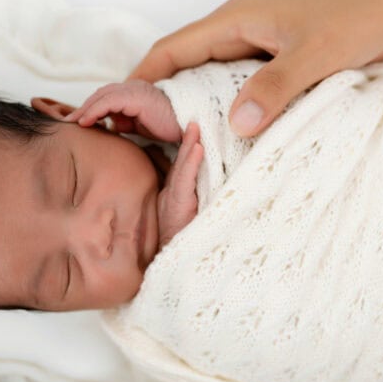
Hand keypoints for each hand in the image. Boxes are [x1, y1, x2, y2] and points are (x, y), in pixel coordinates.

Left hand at [65, 79, 181, 142]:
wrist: (188, 127)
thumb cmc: (168, 127)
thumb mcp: (139, 125)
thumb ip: (124, 122)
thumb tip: (109, 125)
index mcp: (133, 92)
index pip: (105, 98)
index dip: (89, 108)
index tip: (75, 121)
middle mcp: (133, 87)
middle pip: (100, 95)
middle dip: (82, 108)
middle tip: (66, 121)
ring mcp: (135, 90)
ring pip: (101, 96)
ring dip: (84, 109)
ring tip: (72, 122)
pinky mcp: (136, 97)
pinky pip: (109, 103)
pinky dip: (94, 112)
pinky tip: (85, 122)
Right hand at [128, 0, 382, 136]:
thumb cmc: (356, 21)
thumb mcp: (314, 57)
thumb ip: (275, 89)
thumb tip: (237, 124)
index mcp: (237, 18)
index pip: (172, 49)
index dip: (141, 78)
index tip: (119, 111)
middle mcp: (240, 24)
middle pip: (184, 61)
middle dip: (160, 95)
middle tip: (143, 136)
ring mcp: (257, 37)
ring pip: (210, 71)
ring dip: (193, 101)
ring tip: (177, 140)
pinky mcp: (275, 51)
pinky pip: (235, 77)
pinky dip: (223, 101)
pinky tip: (226, 129)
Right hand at [156, 122, 204, 248]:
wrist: (176, 264)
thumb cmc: (183, 243)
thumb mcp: (188, 217)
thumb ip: (193, 198)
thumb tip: (207, 182)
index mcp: (179, 194)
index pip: (185, 166)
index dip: (189, 146)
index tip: (196, 125)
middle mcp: (175, 194)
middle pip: (183, 162)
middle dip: (188, 139)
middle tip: (196, 117)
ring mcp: (175, 200)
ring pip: (183, 168)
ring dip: (189, 145)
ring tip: (196, 126)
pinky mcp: (179, 207)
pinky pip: (184, 182)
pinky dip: (191, 164)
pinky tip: (197, 148)